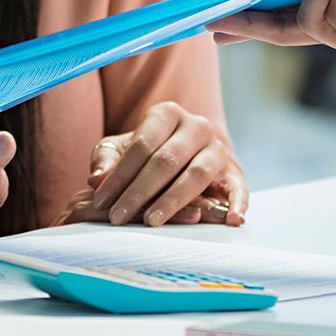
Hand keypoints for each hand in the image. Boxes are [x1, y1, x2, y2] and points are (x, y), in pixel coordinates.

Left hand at [54, 101, 244, 228]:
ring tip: (151, 221)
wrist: (184, 154)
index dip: (120, 175)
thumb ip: (106, 160)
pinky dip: (237, 204)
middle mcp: (196, 126)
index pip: (142, 145)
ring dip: (172, 201)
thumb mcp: (121, 149)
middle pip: (166, 160)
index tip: (102, 201)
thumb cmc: (146, 153)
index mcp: (167, 114)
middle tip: (119, 216)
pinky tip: (231, 220)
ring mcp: (218, 148)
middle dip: (139, 191)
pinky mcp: (234, 172)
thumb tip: (97, 179)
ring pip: (196, 175)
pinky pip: (239, 188)